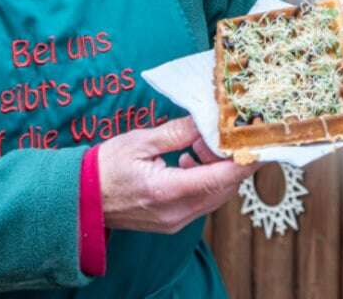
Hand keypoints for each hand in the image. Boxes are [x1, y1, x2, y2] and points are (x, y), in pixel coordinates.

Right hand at [97, 116, 260, 233]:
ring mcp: (174, 221)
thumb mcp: (141, 141)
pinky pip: (201, 201)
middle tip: (225, 134)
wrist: (81, 198)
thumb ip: (178, 132)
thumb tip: (207, 121)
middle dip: (231, 160)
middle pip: (224, 189)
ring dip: (217, 169)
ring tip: (198, 144)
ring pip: (214, 196)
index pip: (221, 178)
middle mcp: (176, 212)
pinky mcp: (172, 221)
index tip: (262, 145)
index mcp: (168, 191)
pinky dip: (205, 179)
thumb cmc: (105, 167)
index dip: (245, 161)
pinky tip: (188, 159)